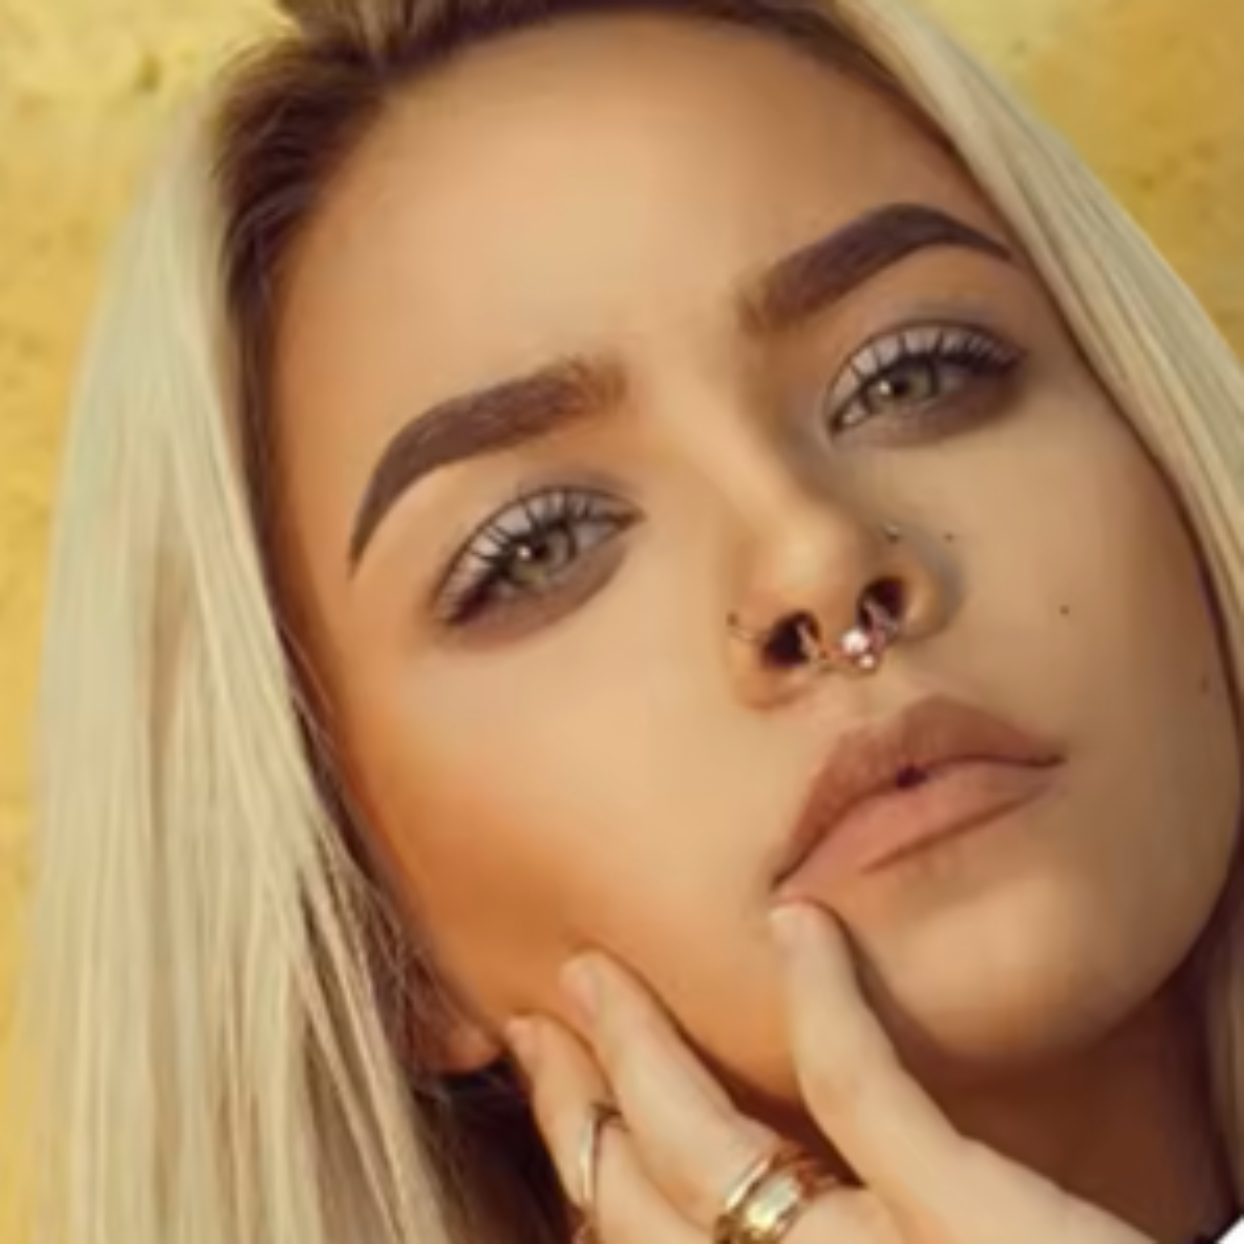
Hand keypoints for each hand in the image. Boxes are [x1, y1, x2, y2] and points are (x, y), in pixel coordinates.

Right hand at [506, 903, 1155, 1243]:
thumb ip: (819, 1227)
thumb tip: (758, 1171)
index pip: (636, 1242)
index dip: (578, 1152)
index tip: (555, 1073)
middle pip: (638, 1200)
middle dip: (575, 1096)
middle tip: (544, 1009)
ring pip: (710, 1153)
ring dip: (640, 1049)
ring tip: (599, 968)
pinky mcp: (967, 1225)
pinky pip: (859, 1093)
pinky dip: (819, 997)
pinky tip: (795, 924)